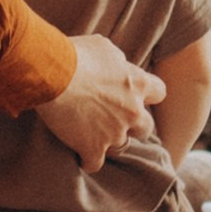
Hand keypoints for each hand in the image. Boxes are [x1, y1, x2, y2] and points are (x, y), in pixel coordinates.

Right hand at [35, 33, 167, 168]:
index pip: (160, 92)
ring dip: (110, 142)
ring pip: (121, 146)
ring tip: (94, 136)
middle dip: (133, 124)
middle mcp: (132, 111)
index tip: (134, 95)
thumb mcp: (103, 48)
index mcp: (137, 83)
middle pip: (146, 127)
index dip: (147, 96)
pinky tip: (79, 155)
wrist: (51, 74)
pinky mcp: (93, 148)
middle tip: (114, 119)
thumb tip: (118, 65)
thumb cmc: (74, 54)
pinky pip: (95, 164)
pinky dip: (87, 160)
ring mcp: (114, 132)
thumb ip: (117, 61)